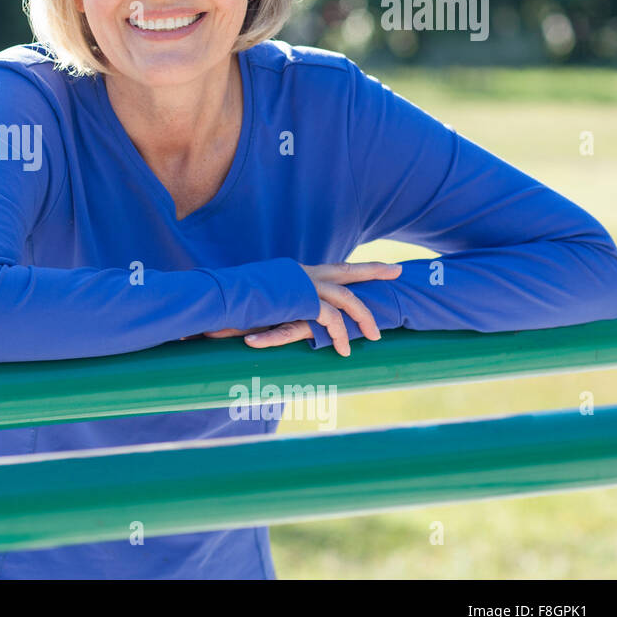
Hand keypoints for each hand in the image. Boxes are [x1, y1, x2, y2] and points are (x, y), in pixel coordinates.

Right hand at [242, 261, 402, 357]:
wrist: (219, 293)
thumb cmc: (230, 298)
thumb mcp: (259, 297)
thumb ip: (275, 300)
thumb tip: (277, 309)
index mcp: (295, 272)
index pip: (331, 269)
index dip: (353, 269)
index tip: (372, 268)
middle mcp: (303, 273)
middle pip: (347, 270)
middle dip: (374, 270)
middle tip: (397, 271)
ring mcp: (303, 285)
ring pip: (346, 297)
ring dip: (363, 316)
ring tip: (376, 335)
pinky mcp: (301, 301)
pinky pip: (330, 318)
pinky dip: (340, 333)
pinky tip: (343, 348)